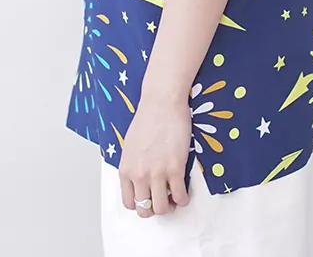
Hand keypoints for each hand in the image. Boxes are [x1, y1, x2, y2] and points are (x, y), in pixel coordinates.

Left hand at [118, 95, 191, 217]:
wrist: (162, 102)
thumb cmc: (147, 118)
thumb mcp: (131, 145)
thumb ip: (133, 165)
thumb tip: (140, 178)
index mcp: (126, 169)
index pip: (129, 202)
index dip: (141, 204)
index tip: (150, 198)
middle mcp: (139, 175)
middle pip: (145, 209)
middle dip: (155, 208)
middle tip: (164, 200)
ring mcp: (157, 173)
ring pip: (162, 208)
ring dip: (170, 206)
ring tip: (175, 197)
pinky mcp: (175, 168)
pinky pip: (180, 196)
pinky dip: (184, 199)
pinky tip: (185, 192)